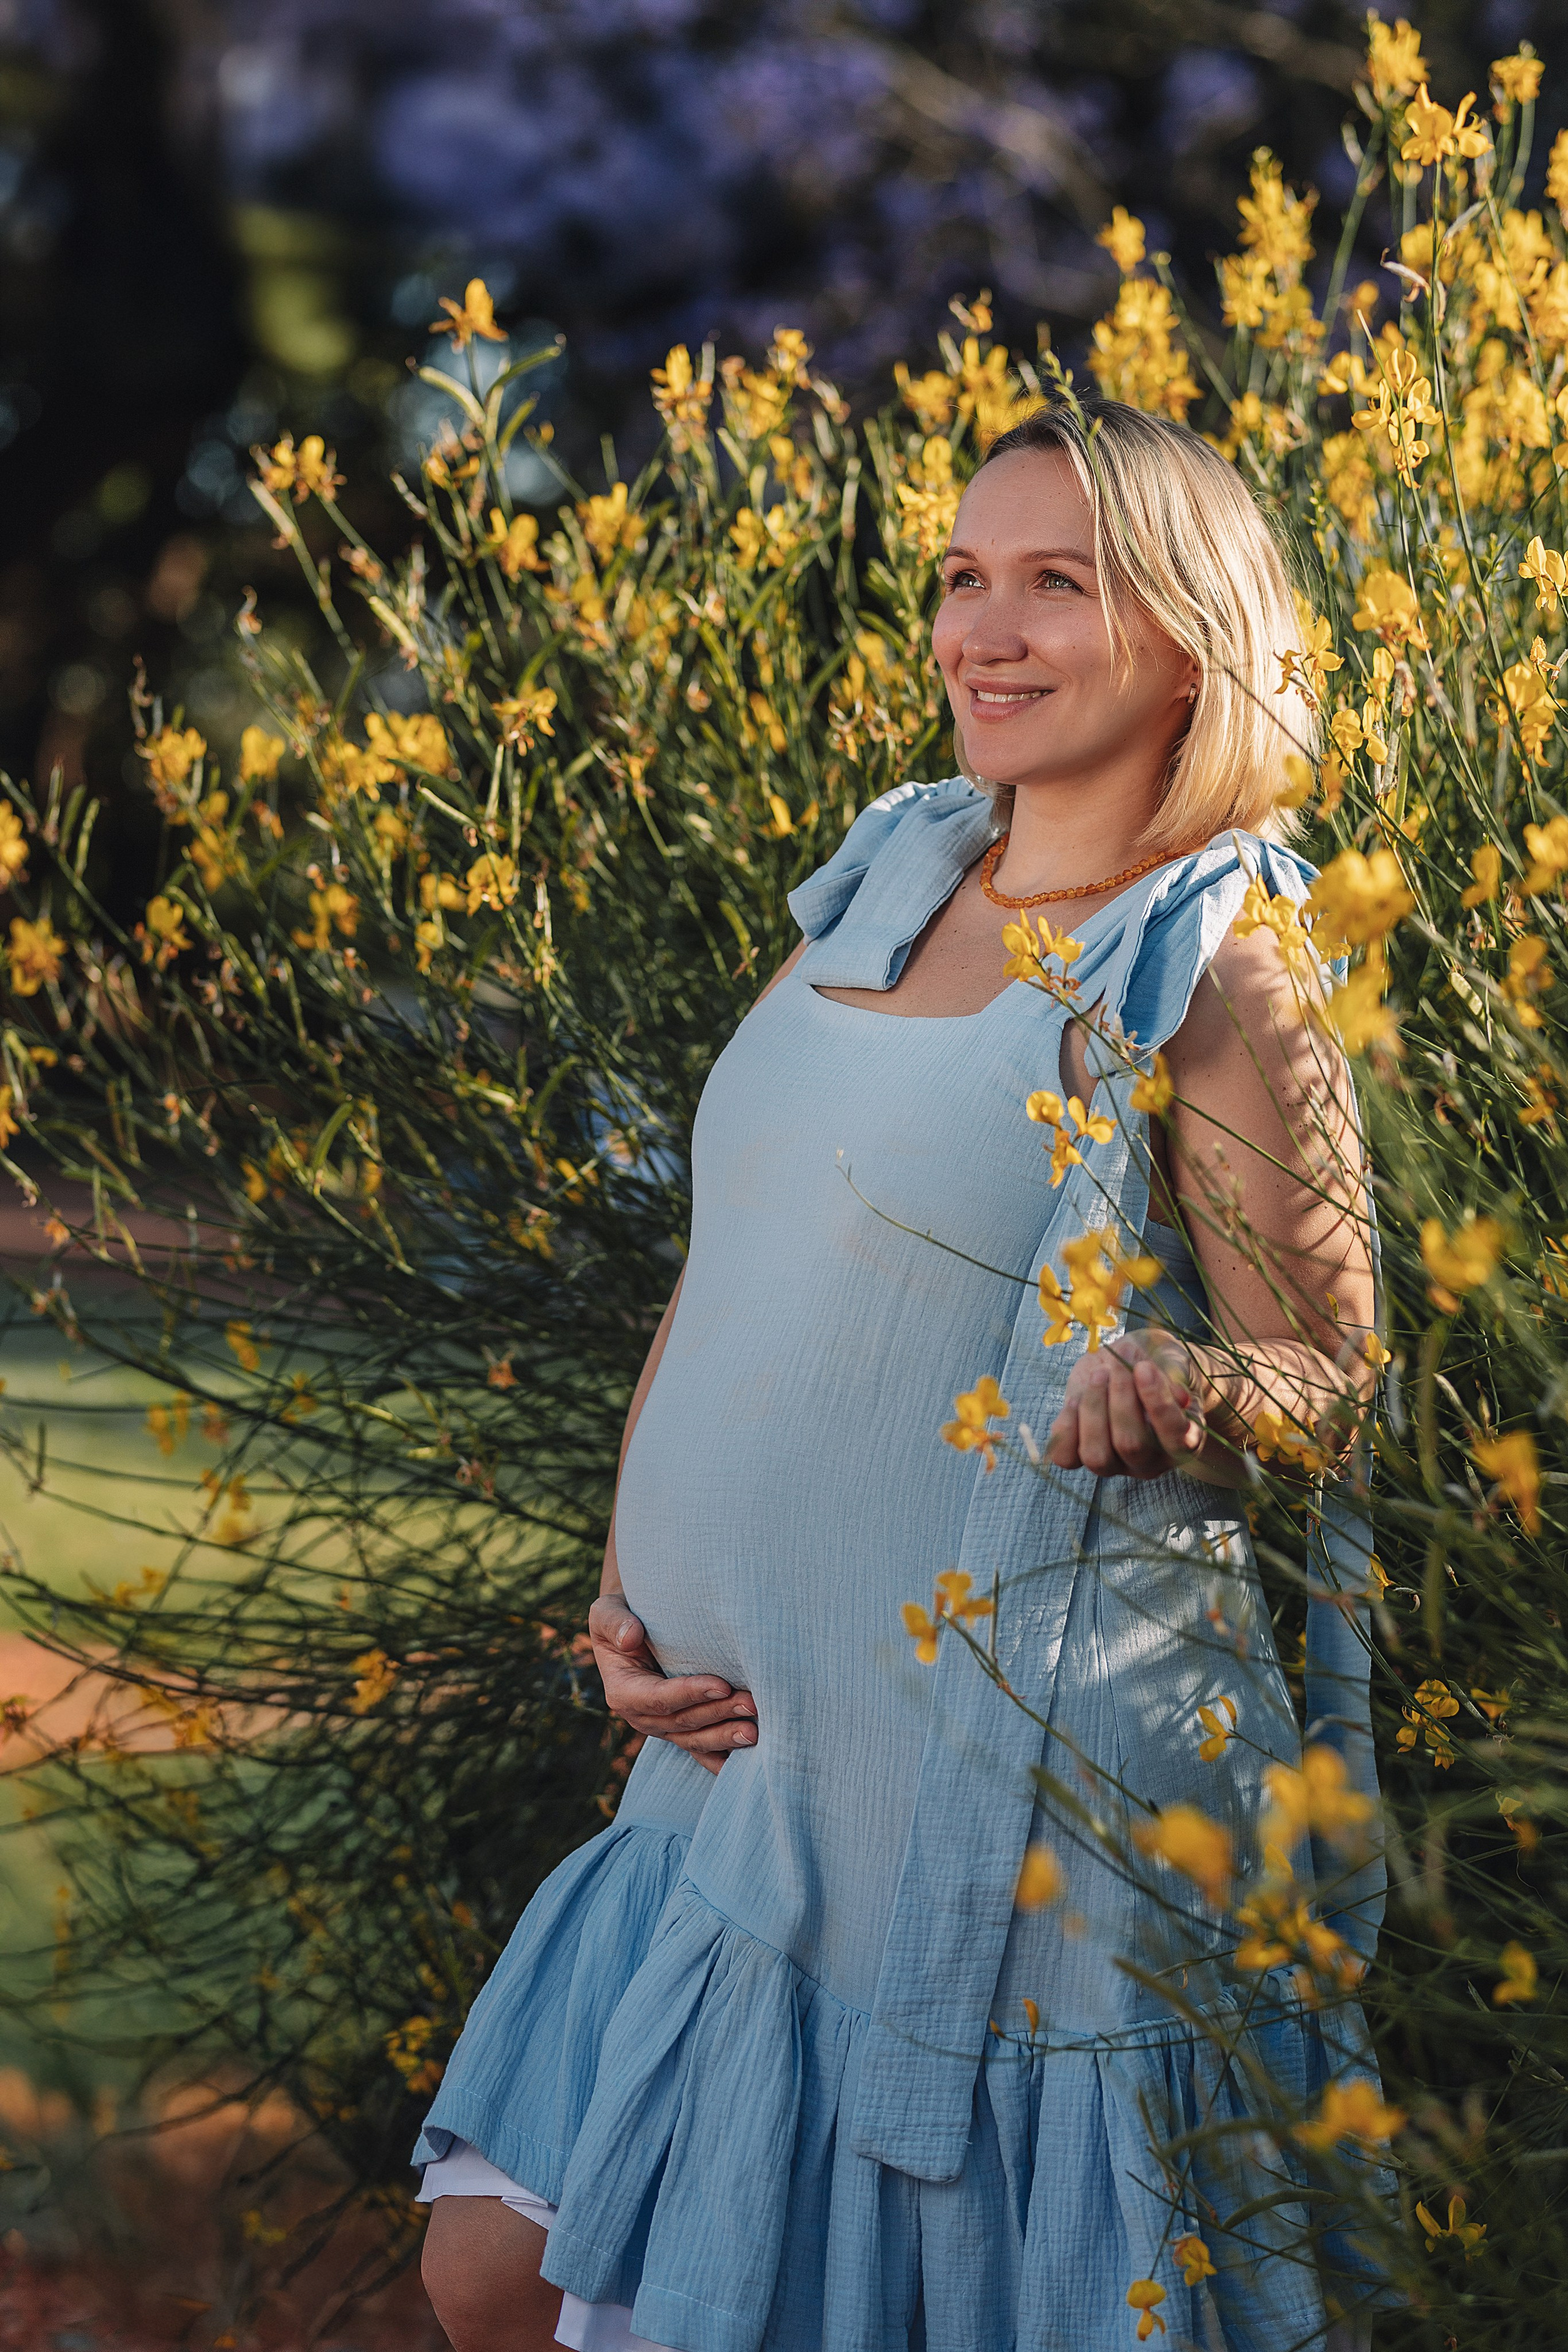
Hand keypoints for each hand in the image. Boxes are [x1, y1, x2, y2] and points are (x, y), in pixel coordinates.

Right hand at [588, 1591, 757, 1775]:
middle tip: (752, 1703)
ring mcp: (662, 1727)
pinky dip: (721, 1757)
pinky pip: (700, 1750)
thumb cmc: (621, 1617)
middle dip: (718, 1714)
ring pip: (695, 1740)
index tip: (723, 1685)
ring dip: (725, 1736)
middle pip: (683, 1722)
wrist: (632, 1631)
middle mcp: (642, 1716)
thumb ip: (614, 1622)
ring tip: (754, 1731)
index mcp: (623, 1691)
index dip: (690, 1694)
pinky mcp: (679, 1730)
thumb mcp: (607, 1611)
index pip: (659, 1698)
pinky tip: (746, 1759)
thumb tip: (631, 1638)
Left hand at [1046, 1329, 1205, 1480]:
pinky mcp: (1082, 1457)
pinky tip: (1075, 1399)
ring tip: (1098, 1376)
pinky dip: (1067, 1427)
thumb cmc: (1159, 1363)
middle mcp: (1151, 1461)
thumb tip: (1178, 1398)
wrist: (1132, 1363)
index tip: (1144, 1367)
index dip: (1158, 1403)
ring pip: (1097, 1456)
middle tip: (1116, 1366)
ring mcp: (1116, 1464)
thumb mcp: (1171, 1360)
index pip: (1176, 1438)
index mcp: (1184, 1441)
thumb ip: (1174, 1375)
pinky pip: (1066, 1457)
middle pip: (1131, 1446)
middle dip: (1120, 1400)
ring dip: (1093, 1411)